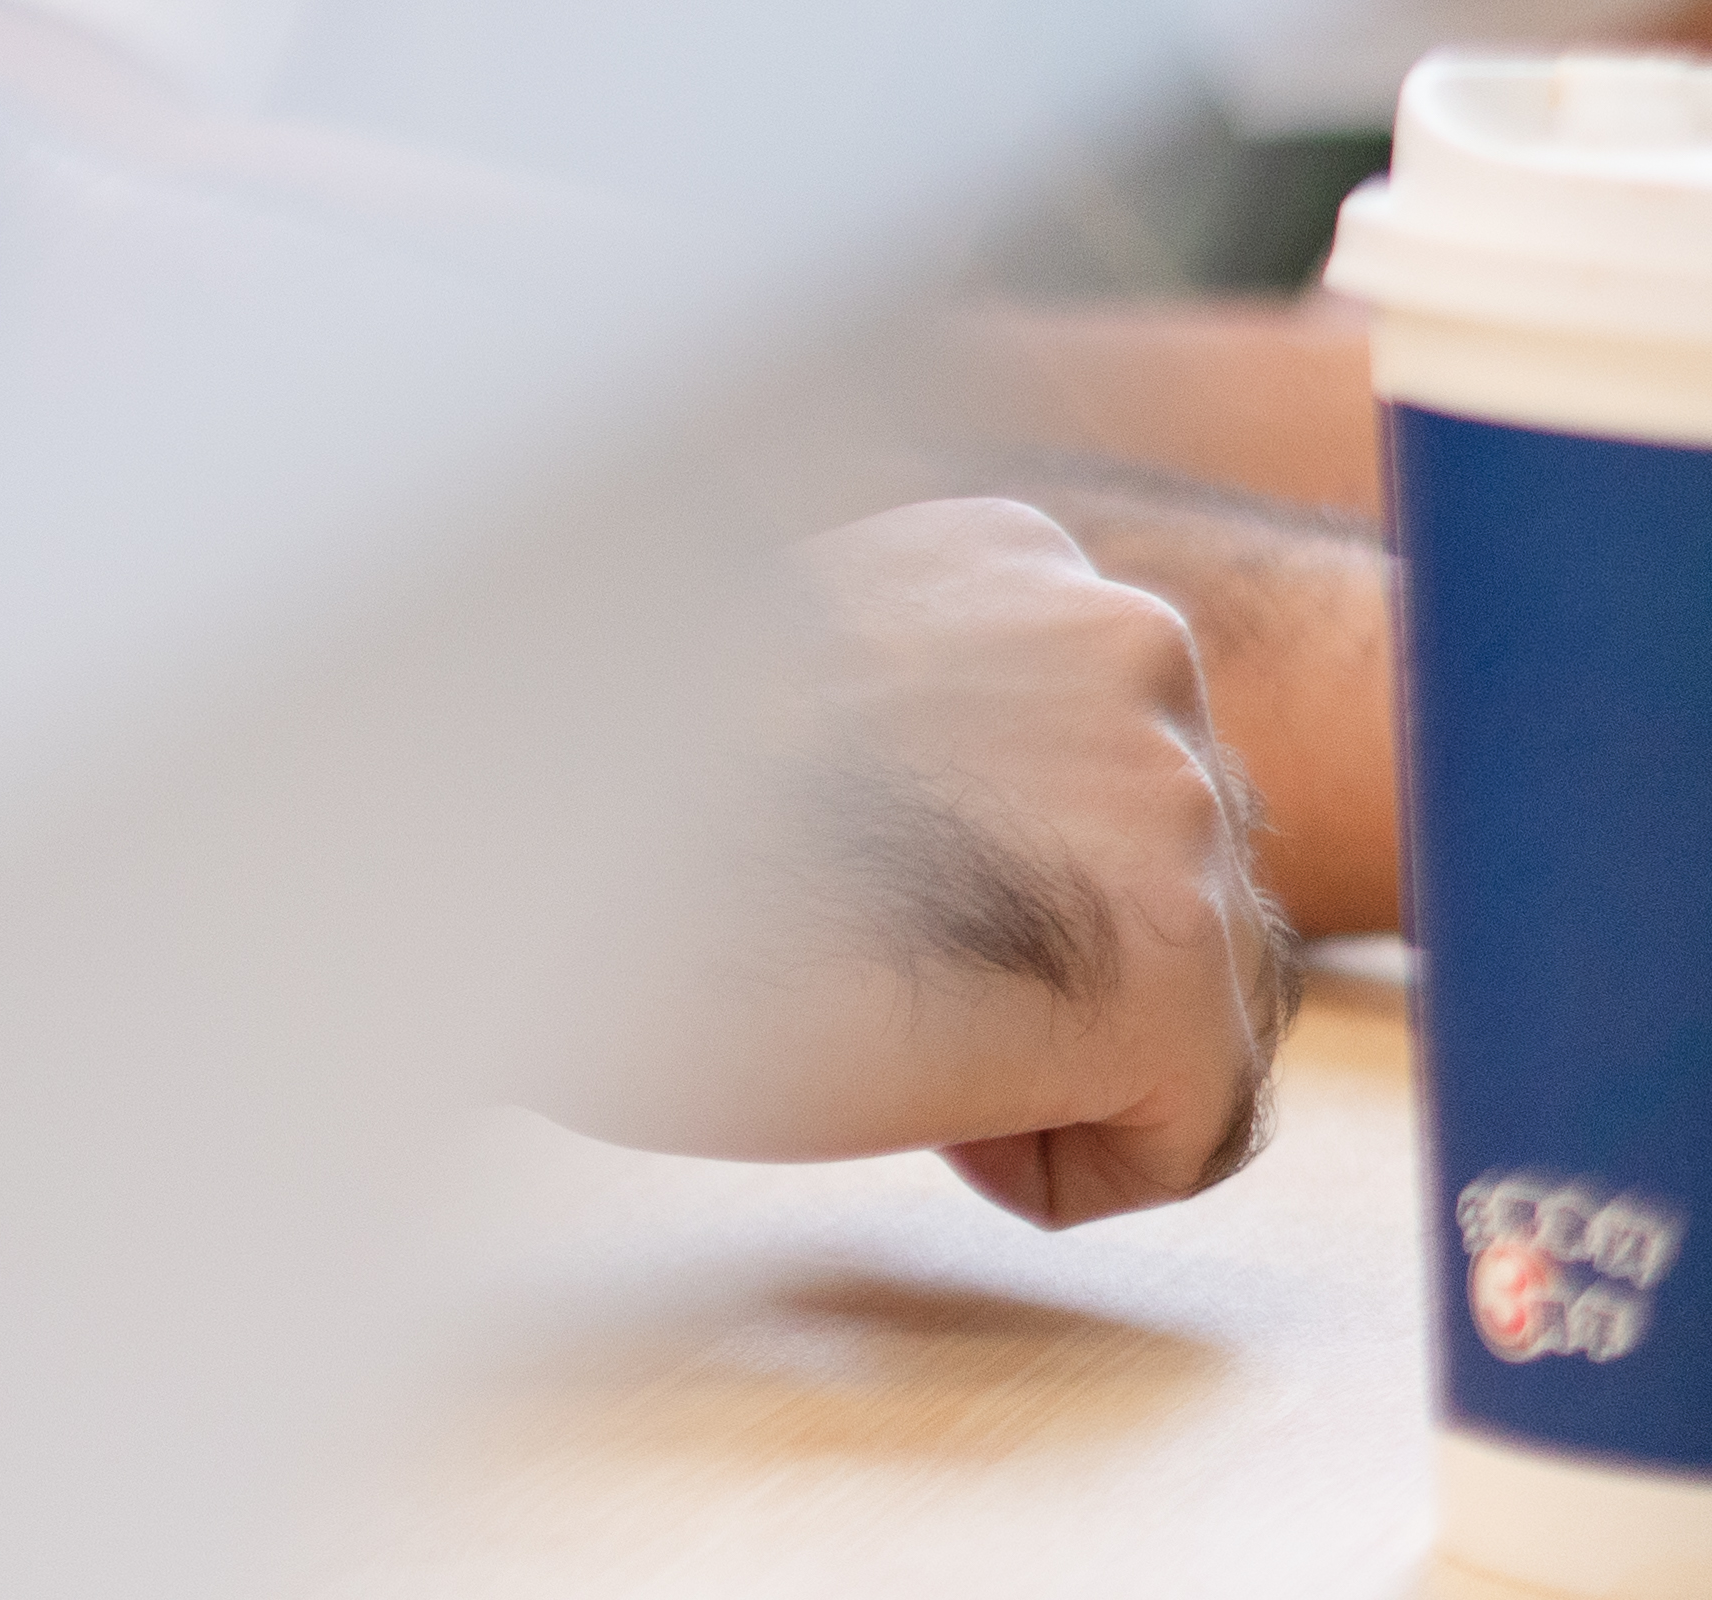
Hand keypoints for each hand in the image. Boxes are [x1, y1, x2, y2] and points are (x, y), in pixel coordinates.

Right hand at [579, 498, 1295, 1226]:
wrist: (520, 870)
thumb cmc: (588, 809)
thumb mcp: (787, 681)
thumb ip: (926, 712)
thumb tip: (988, 828)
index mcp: (1016, 554)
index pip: (1117, 769)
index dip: (981, 869)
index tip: (834, 870)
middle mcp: (1126, 643)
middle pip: (1177, 886)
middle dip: (1037, 960)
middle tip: (840, 949)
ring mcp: (1172, 801)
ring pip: (1191, 1017)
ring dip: (1041, 1055)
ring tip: (862, 1000)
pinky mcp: (1174, 969)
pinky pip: (1180, 1140)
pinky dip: (1049, 1158)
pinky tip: (907, 1077)